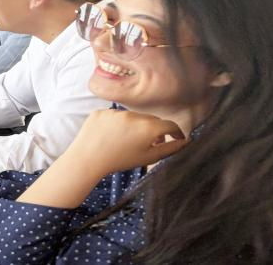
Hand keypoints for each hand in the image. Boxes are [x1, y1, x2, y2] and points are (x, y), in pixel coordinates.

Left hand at [64, 109, 188, 175]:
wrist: (88, 158)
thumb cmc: (120, 160)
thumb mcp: (148, 157)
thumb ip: (170, 148)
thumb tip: (185, 141)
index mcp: (148, 127)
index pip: (170, 125)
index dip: (176, 133)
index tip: (177, 139)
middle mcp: (134, 115)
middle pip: (152, 120)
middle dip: (154, 130)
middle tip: (149, 144)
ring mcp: (116, 111)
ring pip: (133, 117)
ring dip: (135, 126)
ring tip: (126, 141)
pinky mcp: (102, 111)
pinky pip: (115, 115)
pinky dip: (117, 124)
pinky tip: (111, 136)